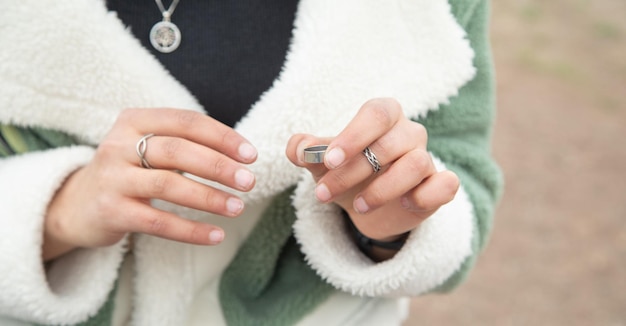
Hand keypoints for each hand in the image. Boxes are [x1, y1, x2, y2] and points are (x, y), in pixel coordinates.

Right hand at [43, 109, 256, 260]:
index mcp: (134, 120)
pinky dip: (191, 230)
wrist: (76, 205)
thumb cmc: (129, 172)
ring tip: (238, 207)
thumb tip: (240, 155)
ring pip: (169, 184)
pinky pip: (158, 222)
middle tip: (248, 181)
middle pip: (178, 150)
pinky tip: (216, 235)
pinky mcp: (110, 212)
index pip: (186, 122)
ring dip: (209, 197)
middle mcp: (118, 145)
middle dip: (219, 166)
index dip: (222, 137)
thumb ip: (184, 143)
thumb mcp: (148, 147)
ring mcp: (112, 178)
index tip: (250, 155)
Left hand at [286, 98, 458, 257]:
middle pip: (390, 143)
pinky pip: (445, 185)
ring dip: (382, 189)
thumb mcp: (321, 163)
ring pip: (417, 164)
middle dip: (353, 172)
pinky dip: (425, 196)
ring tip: (357, 206)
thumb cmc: (345, 173)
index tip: (329, 160)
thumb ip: (306, 151)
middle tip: (323, 194)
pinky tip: (405, 204)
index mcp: (383, 115)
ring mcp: (428, 158)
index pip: (376, 113)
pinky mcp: (440, 185)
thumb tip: (298, 148)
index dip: (353, 136)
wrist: (366, 206)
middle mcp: (409, 132)